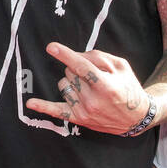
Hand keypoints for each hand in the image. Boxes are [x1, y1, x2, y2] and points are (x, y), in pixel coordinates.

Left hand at [25, 42, 151, 134]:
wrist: (136, 117)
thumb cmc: (128, 87)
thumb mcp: (121, 66)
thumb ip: (99, 57)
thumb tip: (76, 55)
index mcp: (106, 85)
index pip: (81, 66)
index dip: (65, 55)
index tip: (51, 47)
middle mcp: (93, 100)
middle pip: (70, 73)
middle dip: (77, 68)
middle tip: (92, 75)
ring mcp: (85, 111)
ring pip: (63, 85)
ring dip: (71, 81)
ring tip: (87, 87)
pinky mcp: (79, 119)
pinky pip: (57, 111)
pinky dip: (43, 107)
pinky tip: (30, 104)